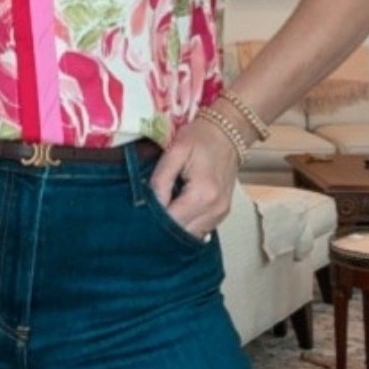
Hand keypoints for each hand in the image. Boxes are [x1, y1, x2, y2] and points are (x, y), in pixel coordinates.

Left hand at [148, 115, 239, 238]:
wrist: (228, 133)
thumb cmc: (202, 137)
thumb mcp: (175, 151)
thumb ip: (161, 179)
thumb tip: (150, 203)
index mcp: (203, 194)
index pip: (171, 221)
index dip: (153, 220)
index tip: (140, 213)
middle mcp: (215, 209)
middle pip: (181, 233)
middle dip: (162, 227)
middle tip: (147, 215)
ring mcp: (220, 213)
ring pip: (190, 235)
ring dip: (174, 228)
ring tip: (163, 210)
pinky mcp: (221, 214)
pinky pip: (199, 229)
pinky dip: (186, 224)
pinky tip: (177, 210)